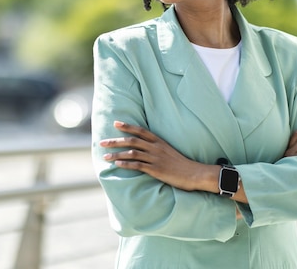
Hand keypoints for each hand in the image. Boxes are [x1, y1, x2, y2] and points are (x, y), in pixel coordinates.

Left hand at [100, 121, 215, 191]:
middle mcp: (156, 147)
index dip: (127, 126)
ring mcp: (155, 158)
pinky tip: (117, 164)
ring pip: (132, 153)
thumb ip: (157, 147)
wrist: (194, 173)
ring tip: (105, 156)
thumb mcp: (169, 150)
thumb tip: (144, 147)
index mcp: (159, 141)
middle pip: (132, 141)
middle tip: (102, 142)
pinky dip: (126, 164)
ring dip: (116, 154)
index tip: (115, 123)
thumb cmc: (182, 163)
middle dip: (115, 141)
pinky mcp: (155, 169)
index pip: (140, 131)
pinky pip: (138, 165)